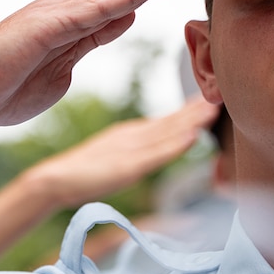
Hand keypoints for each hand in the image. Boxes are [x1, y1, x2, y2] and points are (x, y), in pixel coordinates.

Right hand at [25, 97, 220, 207]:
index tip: (210, 99)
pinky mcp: (127, 166)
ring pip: (167, 133)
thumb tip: (155, 150)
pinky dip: (176, 144)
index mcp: (130, 135)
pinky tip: (193, 137)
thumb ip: (134, 153)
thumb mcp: (114, 159)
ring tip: (213, 108)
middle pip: (171, 122)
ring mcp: (130, 150)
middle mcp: (133, 137)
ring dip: (192, 120)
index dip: (189, 110)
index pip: (166, 121)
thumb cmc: (80, 174)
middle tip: (221, 93)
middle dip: (196, 110)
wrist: (53, 180)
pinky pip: (157, 154)